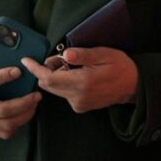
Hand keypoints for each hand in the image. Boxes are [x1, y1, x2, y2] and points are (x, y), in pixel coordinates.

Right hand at [0, 46, 40, 139]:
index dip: (2, 77)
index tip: (17, 70)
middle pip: (0, 110)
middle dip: (22, 102)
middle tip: (36, 93)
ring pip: (5, 125)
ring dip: (24, 115)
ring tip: (34, 103)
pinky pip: (3, 133)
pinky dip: (18, 124)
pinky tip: (25, 112)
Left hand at [21, 47, 138, 113]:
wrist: (133, 86)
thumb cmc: (120, 67)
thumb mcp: (105, 54)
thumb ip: (83, 54)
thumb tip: (64, 53)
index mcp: (83, 82)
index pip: (50, 78)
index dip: (36, 69)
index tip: (27, 61)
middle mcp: (78, 96)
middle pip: (49, 85)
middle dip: (47, 70)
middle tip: (58, 57)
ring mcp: (78, 103)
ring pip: (56, 89)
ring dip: (56, 76)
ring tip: (72, 64)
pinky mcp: (80, 106)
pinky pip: (64, 93)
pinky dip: (64, 82)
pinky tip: (77, 74)